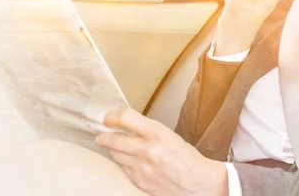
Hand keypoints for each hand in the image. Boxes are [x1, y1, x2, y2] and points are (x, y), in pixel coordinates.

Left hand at [96, 108, 227, 195]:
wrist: (198, 183)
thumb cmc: (186, 158)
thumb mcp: (169, 135)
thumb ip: (148, 130)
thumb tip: (127, 125)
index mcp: (158, 133)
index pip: (126, 118)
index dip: (112, 116)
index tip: (108, 118)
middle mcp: (147, 150)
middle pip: (113, 139)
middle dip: (104, 136)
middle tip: (101, 135)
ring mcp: (141, 168)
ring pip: (115, 155)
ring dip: (113, 150)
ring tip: (114, 146)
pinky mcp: (138, 181)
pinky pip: (123, 169)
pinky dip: (123, 163)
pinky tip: (128, 160)